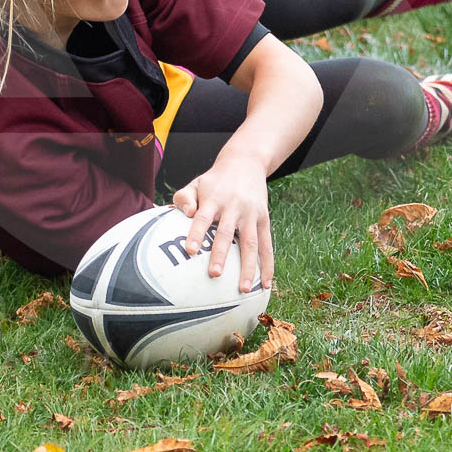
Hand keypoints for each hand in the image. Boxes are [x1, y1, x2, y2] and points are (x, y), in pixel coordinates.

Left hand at [171, 151, 273, 292]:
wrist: (246, 162)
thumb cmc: (214, 180)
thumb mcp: (196, 183)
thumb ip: (184, 198)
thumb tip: (185, 214)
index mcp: (213, 199)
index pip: (203, 218)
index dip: (197, 234)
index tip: (190, 251)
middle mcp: (233, 206)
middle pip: (227, 233)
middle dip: (221, 254)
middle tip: (214, 274)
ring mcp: (251, 214)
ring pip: (250, 243)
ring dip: (248, 266)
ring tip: (242, 289)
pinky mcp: (264, 219)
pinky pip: (267, 245)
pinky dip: (267, 265)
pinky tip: (265, 285)